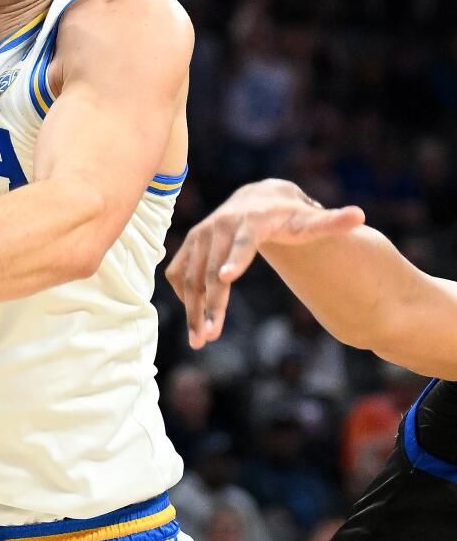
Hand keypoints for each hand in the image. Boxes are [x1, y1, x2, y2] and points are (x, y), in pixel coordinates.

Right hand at [166, 179, 363, 348]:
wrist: (255, 198)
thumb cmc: (288, 216)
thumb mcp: (309, 220)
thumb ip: (332, 222)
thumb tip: (360, 215)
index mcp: (250, 220)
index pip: (242, 241)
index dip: (235, 259)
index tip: (226, 279)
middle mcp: (218, 226)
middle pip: (210, 270)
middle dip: (210, 304)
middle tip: (209, 337)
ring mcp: (200, 236)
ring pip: (190, 275)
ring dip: (193, 308)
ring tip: (199, 341)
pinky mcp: (189, 245)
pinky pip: (179, 274)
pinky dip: (184, 298)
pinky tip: (195, 321)